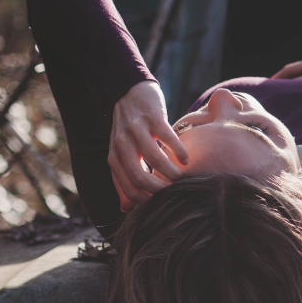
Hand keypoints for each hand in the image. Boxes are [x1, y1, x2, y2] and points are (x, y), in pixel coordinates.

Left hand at [108, 81, 187, 210]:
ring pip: (154, 158)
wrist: (129, 93)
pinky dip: (178, 151)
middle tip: (175, 193)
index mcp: (114, 157)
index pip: (128, 187)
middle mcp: (122, 145)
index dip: (146, 200)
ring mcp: (137, 130)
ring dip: (171, 172)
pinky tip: (186, 159)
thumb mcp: (121, 154)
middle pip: (138, 176)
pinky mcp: (152, 117)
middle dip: (160, 190)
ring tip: (183, 177)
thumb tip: (125, 209)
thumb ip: (122, 180)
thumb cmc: (130, 129)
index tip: (162, 203)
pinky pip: (167, 138)